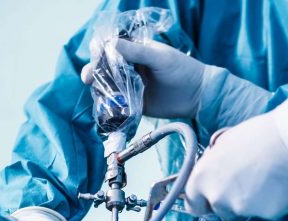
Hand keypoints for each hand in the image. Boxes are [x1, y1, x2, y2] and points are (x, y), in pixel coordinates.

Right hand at [82, 39, 272, 132]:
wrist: (198, 95)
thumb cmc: (182, 69)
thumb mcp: (159, 58)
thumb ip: (137, 52)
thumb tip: (111, 45)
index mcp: (133, 51)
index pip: (109, 48)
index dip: (99, 51)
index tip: (95, 57)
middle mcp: (129, 68)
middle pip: (104, 69)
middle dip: (94, 72)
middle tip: (89, 78)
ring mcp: (131, 87)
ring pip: (109, 87)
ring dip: (101, 90)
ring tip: (97, 93)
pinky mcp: (136, 104)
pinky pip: (120, 105)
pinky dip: (112, 107)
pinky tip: (107, 108)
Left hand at [185, 111, 287, 220]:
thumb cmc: (256, 135)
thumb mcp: (223, 145)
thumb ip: (213, 167)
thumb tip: (215, 174)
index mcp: (202, 179)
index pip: (194, 205)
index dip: (204, 201)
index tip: (211, 199)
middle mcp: (219, 198)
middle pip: (220, 210)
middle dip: (230, 201)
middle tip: (247, 182)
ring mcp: (243, 209)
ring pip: (245, 211)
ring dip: (252, 202)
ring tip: (266, 179)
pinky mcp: (268, 215)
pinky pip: (268, 212)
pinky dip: (273, 202)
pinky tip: (280, 184)